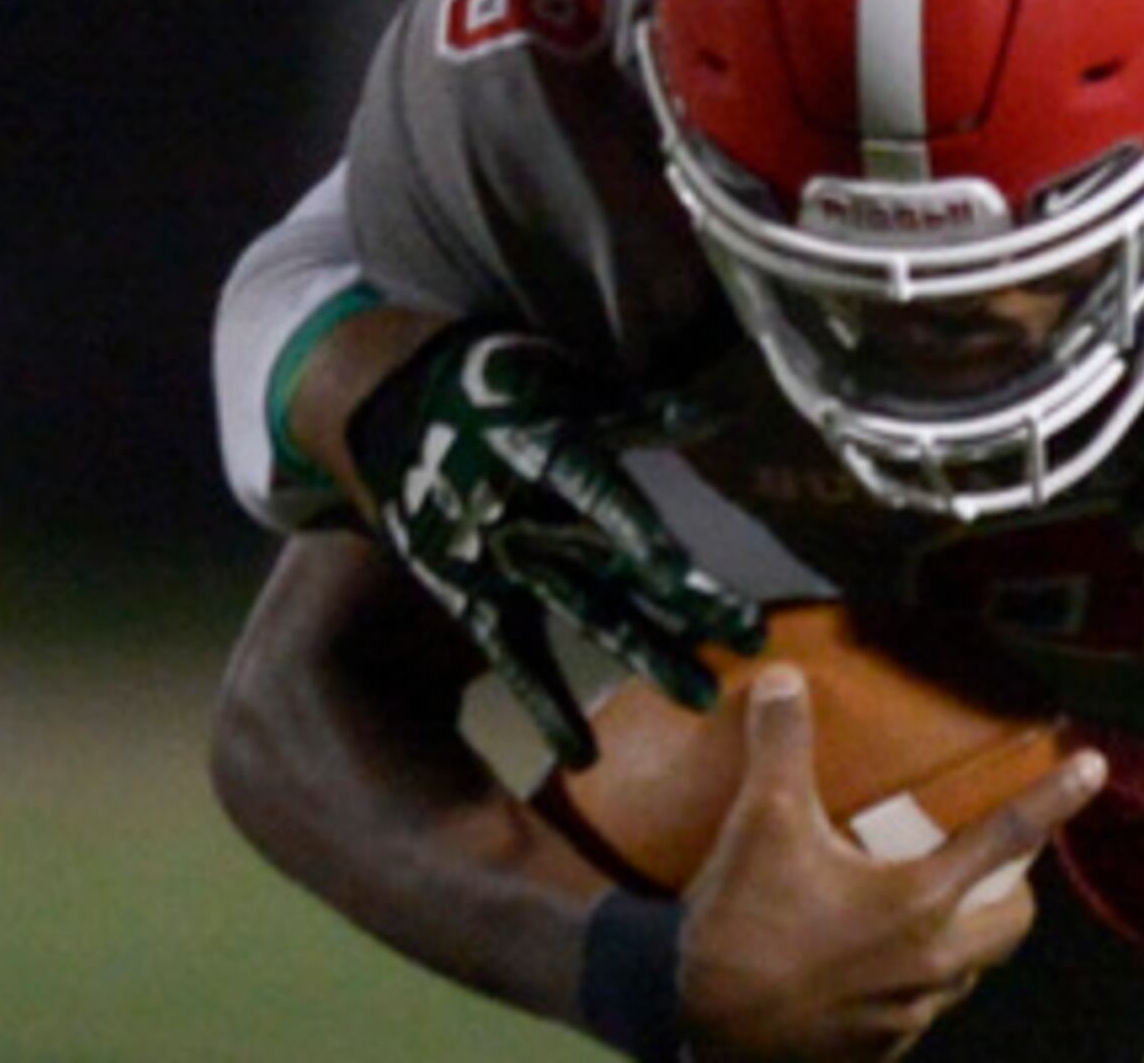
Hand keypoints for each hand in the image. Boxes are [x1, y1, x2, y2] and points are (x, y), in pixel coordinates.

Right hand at [344, 326, 763, 766]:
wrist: (393, 409)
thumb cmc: (498, 388)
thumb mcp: (563, 387)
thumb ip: (638, 413)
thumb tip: (717, 412)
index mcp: (548, 459)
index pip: (608, 507)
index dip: (648, 542)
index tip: (694, 577)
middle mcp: (527, 519)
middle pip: (614, 570)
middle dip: (682, 606)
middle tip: (751, 640)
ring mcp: (501, 565)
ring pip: (583, 617)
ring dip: (645, 655)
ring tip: (701, 697)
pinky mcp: (474, 601)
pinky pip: (515, 662)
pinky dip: (548, 707)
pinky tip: (584, 757)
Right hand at [678, 667, 1106, 1062]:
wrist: (704, 1034)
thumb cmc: (742, 928)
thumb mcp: (760, 825)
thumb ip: (781, 747)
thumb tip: (786, 678)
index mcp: (922, 902)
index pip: (1008, 837)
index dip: (1055, 799)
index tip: (1096, 768)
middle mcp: (933, 962)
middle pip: (1010, 922)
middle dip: (1012, 891)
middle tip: (988, 863)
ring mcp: (909, 1016)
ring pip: (966, 971)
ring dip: (960, 940)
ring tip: (924, 911)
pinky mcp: (880, 1052)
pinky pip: (918, 1013)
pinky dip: (911, 985)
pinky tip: (868, 967)